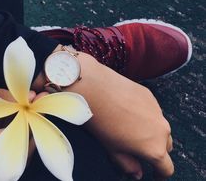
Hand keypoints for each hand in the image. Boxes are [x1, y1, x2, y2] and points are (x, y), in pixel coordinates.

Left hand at [61, 53, 173, 179]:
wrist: (96, 89)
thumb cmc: (102, 121)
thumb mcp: (112, 150)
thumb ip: (127, 165)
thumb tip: (136, 172)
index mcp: (154, 148)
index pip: (167, 168)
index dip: (160, 173)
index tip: (154, 173)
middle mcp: (161, 129)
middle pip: (165, 146)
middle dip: (155, 150)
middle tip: (137, 148)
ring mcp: (157, 110)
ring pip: (159, 127)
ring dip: (151, 131)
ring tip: (130, 127)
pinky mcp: (150, 96)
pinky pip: (153, 111)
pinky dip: (146, 115)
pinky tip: (128, 111)